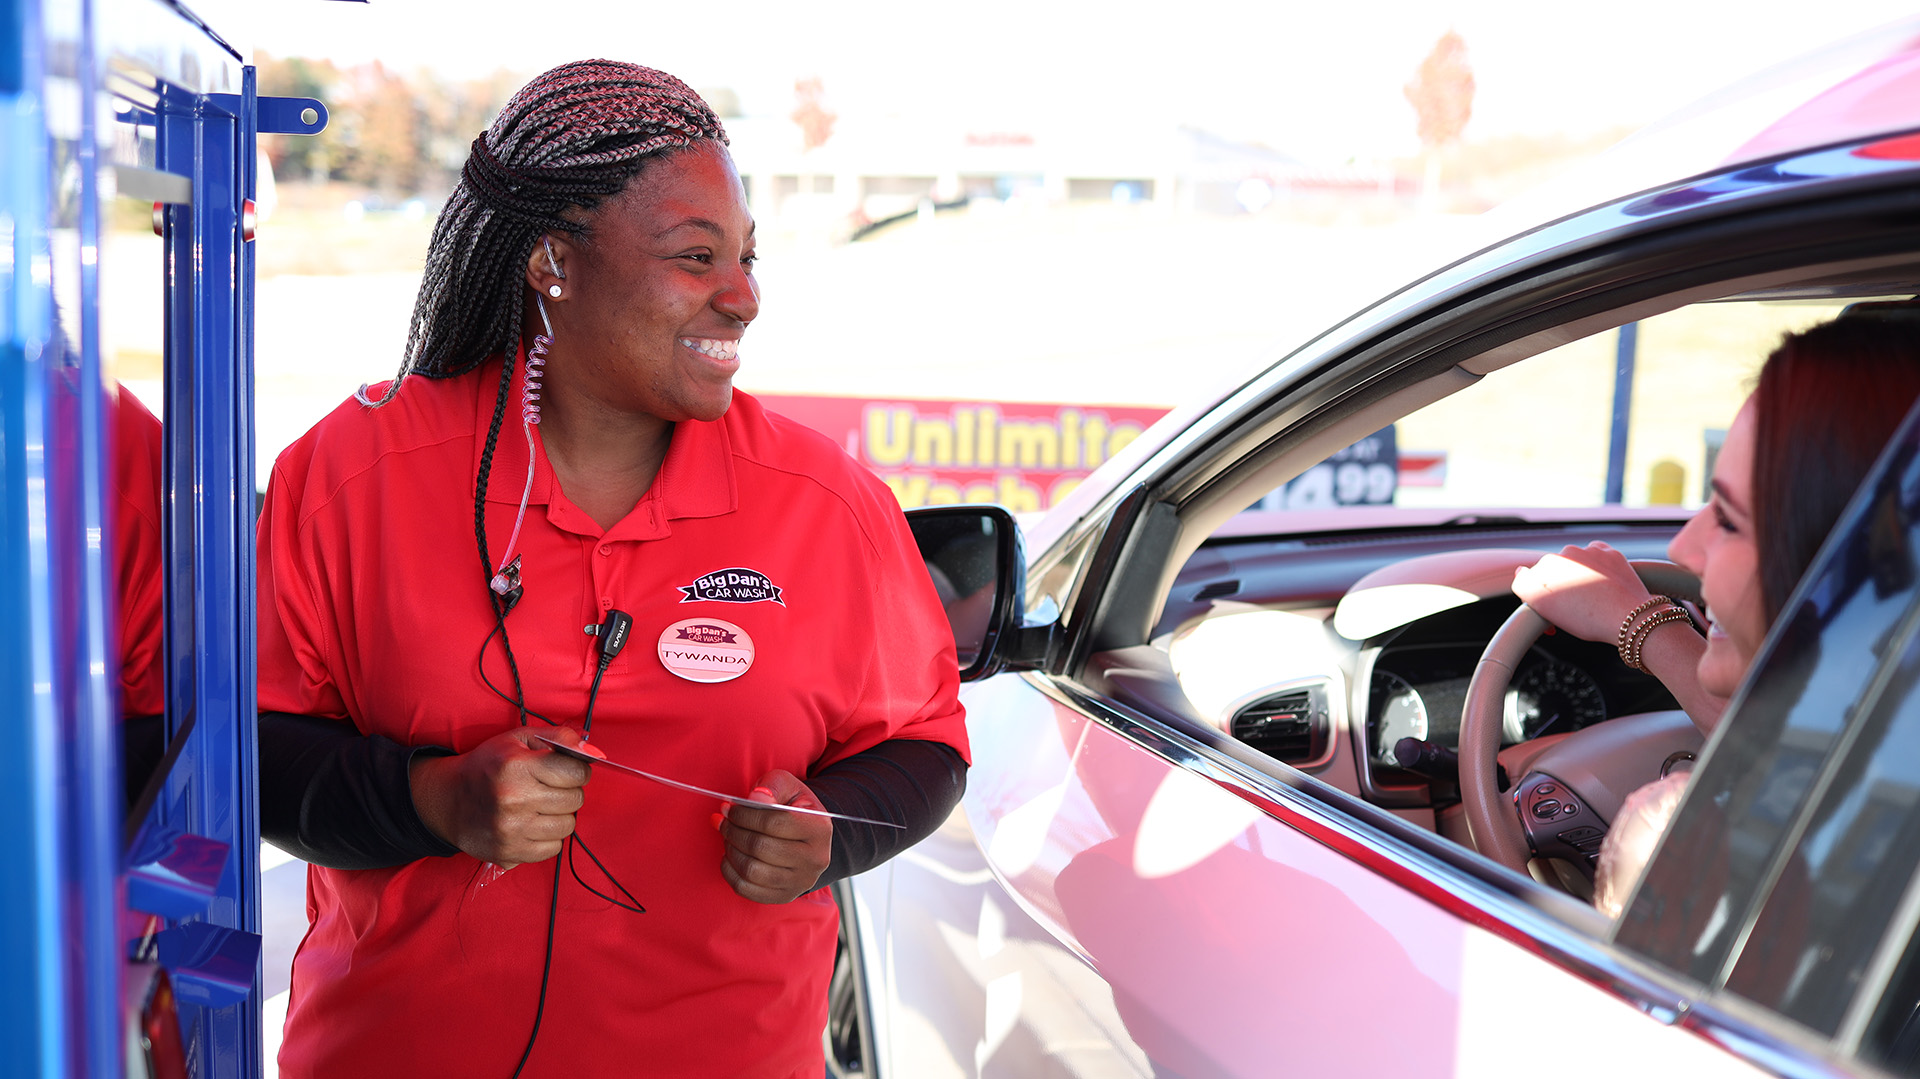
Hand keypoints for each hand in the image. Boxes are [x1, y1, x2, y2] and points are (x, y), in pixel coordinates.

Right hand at [408, 725, 591, 867]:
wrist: (448, 800)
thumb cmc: (488, 766)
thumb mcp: (519, 739)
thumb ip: (559, 738)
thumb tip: (592, 752)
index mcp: (517, 767)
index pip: (576, 773)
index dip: (577, 770)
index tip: (565, 771)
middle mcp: (514, 799)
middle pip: (575, 800)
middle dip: (567, 792)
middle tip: (548, 788)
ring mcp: (511, 830)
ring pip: (568, 826)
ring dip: (559, 816)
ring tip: (539, 806)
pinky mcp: (509, 853)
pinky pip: (553, 849)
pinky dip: (548, 837)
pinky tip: (532, 824)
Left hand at [718, 769, 831, 903]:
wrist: (807, 836)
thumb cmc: (793, 808)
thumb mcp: (788, 786)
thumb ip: (772, 786)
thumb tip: (754, 799)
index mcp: (819, 828)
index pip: (772, 822)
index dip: (744, 814)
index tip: (729, 808)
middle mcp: (815, 859)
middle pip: (760, 847)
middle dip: (733, 831)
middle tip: (723, 822)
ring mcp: (801, 881)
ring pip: (751, 871)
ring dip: (731, 851)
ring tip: (728, 837)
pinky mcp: (785, 896)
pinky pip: (747, 889)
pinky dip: (730, 872)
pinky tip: (730, 856)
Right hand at [1511, 541, 1653, 644]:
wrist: (1629, 618)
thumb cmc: (1586, 618)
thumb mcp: (1542, 607)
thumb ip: (1523, 584)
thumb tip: (1520, 571)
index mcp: (1546, 564)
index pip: (1535, 579)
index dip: (1542, 600)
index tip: (1553, 617)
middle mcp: (1567, 553)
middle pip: (1556, 570)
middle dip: (1561, 587)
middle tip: (1571, 612)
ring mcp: (1590, 552)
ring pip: (1577, 563)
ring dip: (1579, 577)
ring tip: (1590, 601)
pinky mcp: (1612, 554)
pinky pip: (1598, 558)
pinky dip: (1597, 569)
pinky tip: (1601, 585)